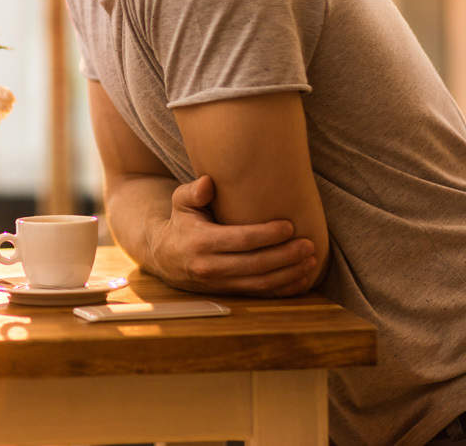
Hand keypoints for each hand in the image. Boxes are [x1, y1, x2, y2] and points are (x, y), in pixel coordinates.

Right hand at [148, 175, 318, 296]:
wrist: (166, 257)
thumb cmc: (182, 223)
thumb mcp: (180, 203)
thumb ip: (193, 191)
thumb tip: (208, 183)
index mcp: (200, 242)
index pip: (240, 240)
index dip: (267, 235)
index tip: (290, 226)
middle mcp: (209, 267)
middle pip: (255, 264)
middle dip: (285, 256)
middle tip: (309, 244)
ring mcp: (220, 284)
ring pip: (261, 283)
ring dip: (289, 273)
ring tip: (311, 260)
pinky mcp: (229, 294)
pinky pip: (261, 295)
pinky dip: (284, 289)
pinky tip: (302, 278)